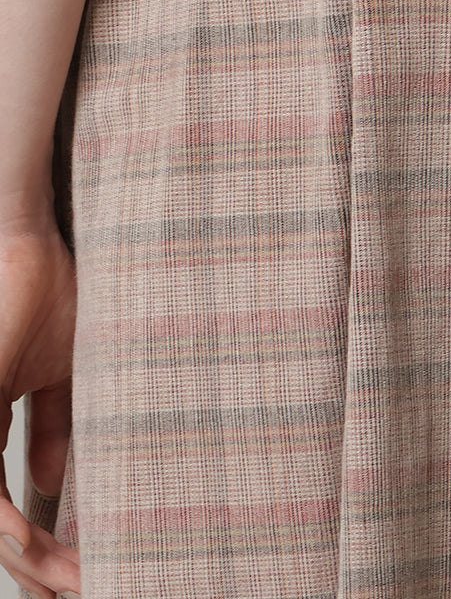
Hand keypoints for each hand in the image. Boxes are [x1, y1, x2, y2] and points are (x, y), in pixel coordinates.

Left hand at [0, 221, 80, 597]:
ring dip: (28, 556)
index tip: (89, 568)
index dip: (45, 543)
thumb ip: (56, 423)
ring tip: (71, 578)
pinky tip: (34, 543)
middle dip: (39, 566)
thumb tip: (51, 484)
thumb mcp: (70, 367)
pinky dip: (4, 523)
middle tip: (84, 586)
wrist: (36, 239)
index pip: (8, 504)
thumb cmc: (53, 287)